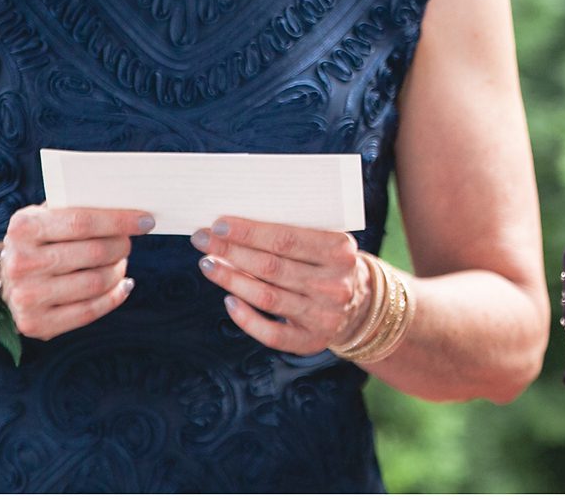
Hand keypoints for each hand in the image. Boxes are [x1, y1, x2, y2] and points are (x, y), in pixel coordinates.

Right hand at [0, 205, 152, 338]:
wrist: (4, 278)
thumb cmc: (38, 240)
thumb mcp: (46, 216)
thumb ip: (78, 208)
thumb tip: (127, 203)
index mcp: (23, 228)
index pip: (82, 222)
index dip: (120, 221)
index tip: (147, 221)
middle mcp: (21, 263)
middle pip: (94, 253)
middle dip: (121, 246)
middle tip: (127, 243)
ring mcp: (26, 296)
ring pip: (96, 282)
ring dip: (118, 271)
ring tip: (119, 263)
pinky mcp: (35, 323)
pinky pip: (89, 311)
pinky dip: (114, 297)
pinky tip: (123, 285)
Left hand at [192, 216, 371, 354]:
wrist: (362, 304)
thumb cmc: (330, 263)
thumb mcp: (327, 241)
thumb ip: (294, 234)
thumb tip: (238, 227)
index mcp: (340, 251)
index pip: (286, 239)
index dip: (249, 232)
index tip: (219, 224)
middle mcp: (334, 284)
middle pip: (271, 267)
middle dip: (231, 251)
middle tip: (202, 240)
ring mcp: (323, 316)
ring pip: (266, 297)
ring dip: (231, 279)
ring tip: (208, 264)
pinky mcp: (310, 341)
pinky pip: (271, 333)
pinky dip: (246, 317)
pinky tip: (228, 300)